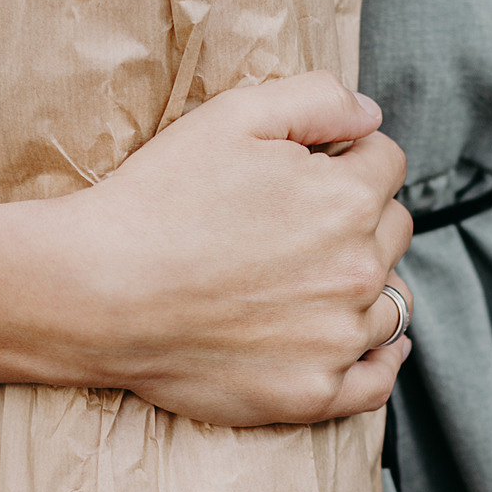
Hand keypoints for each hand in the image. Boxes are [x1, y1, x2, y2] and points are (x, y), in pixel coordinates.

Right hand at [0, 73, 414, 426]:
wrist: (98, 293)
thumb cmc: (157, 201)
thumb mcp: (234, 116)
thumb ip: (319, 99)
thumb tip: (370, 115)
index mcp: (346, 199)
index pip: (386, 163)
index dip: (349, 156)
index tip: (312, 168)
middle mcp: (357, 270)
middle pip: (393, 229)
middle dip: (359, 216)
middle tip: (298, 222)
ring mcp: (338, 338)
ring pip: (391, 300)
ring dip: (366, 282)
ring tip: (314, 279)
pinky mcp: (313, 392)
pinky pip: (379, 380)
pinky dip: (382, 359)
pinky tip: (373, 343)